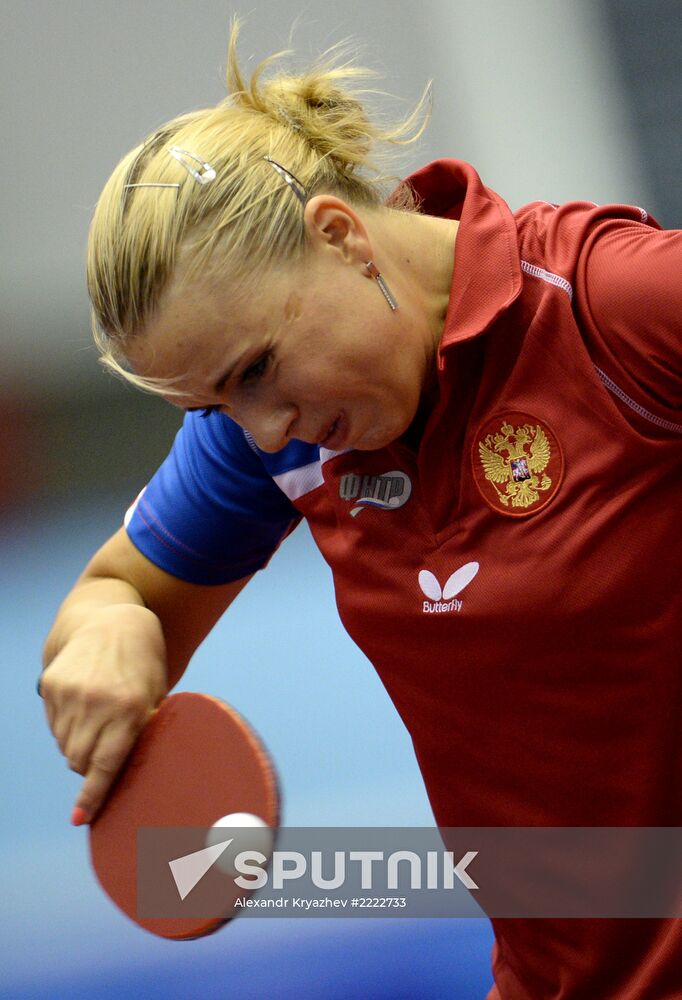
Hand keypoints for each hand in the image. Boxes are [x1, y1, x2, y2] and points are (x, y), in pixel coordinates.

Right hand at [40, 604, 167, 823]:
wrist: (115, 620)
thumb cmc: (145, 665)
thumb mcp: (156, 696)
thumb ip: (145, 732)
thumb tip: (134, 776)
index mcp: (131, 709)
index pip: (106, 764)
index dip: (94, 795)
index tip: (81, 820)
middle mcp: (97, 702)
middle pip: (81, 760)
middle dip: (90, 768)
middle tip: (104, 753)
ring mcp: (71, 692)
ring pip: (66, 745)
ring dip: (78, 747)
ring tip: (98, 721)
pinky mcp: (52, 684)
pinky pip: (54, 725)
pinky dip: (66, 727)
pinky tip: (84, 707)